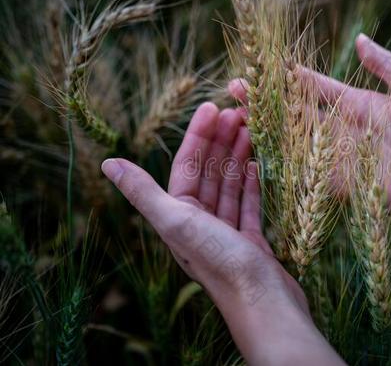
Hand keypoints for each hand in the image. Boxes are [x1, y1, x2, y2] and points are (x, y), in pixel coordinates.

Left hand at [101, 103, 342, 364]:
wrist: (264, 303)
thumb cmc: (220, 261)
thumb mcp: (177, 221)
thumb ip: (143, 192)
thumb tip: (107, 162)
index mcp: (179, 217)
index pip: (186, 165)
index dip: (197, 135)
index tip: (213, 106)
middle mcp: (200, 224)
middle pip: (209, 172)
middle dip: (221, 140)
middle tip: (238, 111)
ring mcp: (227, 233)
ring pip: (230, 185)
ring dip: (237, 157)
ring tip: (251, 129)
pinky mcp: (251, 241)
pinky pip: (249, 205)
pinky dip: (251, 184)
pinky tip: (257, 164)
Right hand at [229, 34, 390, 217]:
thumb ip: (383, 63)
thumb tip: (360, 39)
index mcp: (355, 104)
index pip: (313, 87)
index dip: (288, 76)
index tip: (261, 65)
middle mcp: (340, 130)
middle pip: (294, 113)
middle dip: (265, 100)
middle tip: (234, 88)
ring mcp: (337, 157)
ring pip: (292, 141)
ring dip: (265, 129)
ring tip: (237, 115)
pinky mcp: (338, 184)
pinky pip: (303, 173)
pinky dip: (280, 163)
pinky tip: (255, 152)